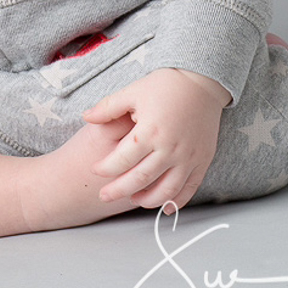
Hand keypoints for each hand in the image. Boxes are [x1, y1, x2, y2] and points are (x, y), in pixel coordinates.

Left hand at [81, 68, 231, 210]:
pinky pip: (189, 188)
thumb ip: (108, 108)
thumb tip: (85, 117)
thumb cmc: (165, 85)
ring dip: (147, 200)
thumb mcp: (132, 92)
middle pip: (140, 179)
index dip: (106, 168)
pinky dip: (177, 201)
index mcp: (149, 131)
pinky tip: (165, 206)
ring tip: (132, 199)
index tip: (96, 170)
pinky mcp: (202, 160)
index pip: (122, 159)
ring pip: (165, 190)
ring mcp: (188, 157)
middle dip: (118, 190)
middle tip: (104, 195)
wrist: (201, 81)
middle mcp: (169, 149)